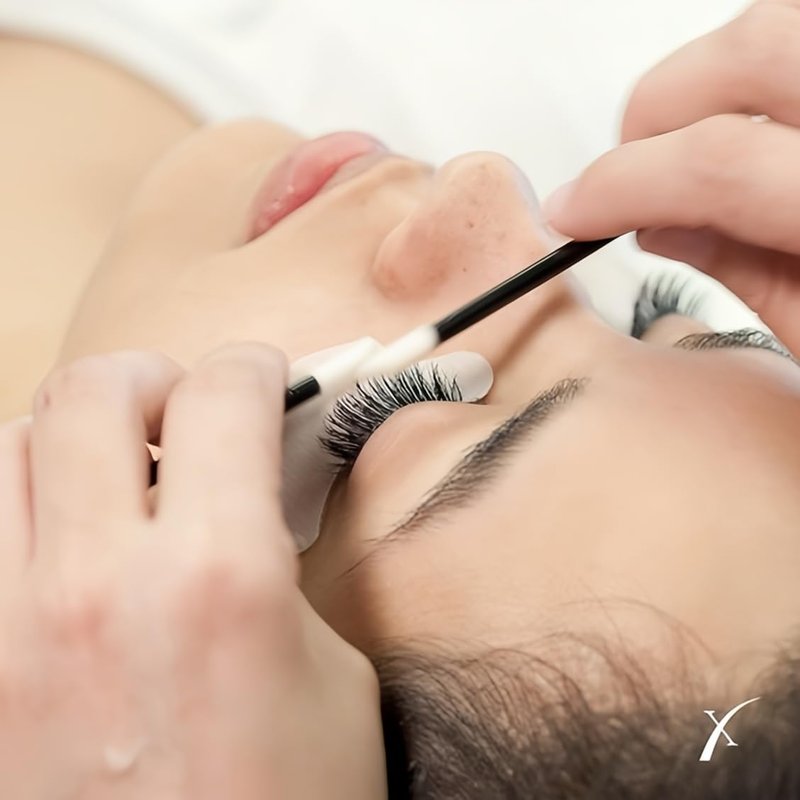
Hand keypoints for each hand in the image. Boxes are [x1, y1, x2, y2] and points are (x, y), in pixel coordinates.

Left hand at [0, 344, 385, 798]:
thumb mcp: (331, 673)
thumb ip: (282, 563)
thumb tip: (253, 494)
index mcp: (220, 581)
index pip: (224, 397)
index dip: (252, 367)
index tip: (261, 378)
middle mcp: (98, 589)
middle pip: (96, 390)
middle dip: (152, 377)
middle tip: (182, 405)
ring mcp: (8, 631)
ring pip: (3, 443)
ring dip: (68, 431)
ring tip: (110, 462)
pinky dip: (9, 501)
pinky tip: (52, 530)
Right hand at [544, 0, 799, 353]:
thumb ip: (745, 274)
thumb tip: (661, 225)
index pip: (717, 164)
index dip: (622, 184)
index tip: (572, 213)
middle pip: (755, 49)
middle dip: (658, 108)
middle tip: (625, 172)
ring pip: (780, 18)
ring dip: (713, 72)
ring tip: (684, 139)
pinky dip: (762, 61)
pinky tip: (753, 115)